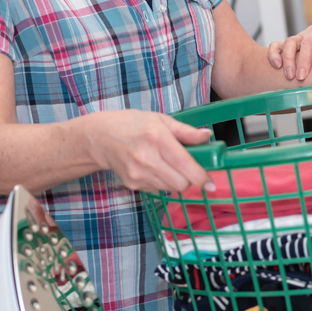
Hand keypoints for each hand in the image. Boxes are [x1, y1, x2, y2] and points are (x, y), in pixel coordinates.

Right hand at [85, 110, 212, 192]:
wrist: (100, 138)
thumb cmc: (133, 125)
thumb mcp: (161, 120)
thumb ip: (186, 132)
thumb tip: (207, 136)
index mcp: (157, 138)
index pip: (185, 164)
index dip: (201, 177)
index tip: (211, 184)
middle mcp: (147, 158)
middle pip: (181, 183)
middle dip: (190, 178)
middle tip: (189, 168)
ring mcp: (138, 173)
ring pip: (171, 188)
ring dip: (176, 180)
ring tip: (168, 164)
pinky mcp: (133, 184)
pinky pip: (158, 190)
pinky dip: (163, 182)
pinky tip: (154, 168)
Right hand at [269, 24, 311, 80]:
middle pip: (308, 41)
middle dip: (304, 59)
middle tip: (303, 76)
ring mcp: (299, 37)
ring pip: (291, 42)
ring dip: (289, 59)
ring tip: (290, 75)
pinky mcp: (286, 44)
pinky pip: (277, 45)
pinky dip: (274, 54)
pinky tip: (277, 66)